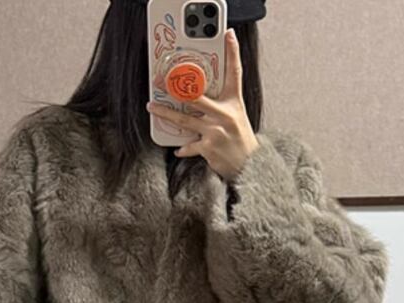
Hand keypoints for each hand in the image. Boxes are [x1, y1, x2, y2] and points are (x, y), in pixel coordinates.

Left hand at [146, 28, 259, 180]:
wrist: (250, 165)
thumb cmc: (240, 140)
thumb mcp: (237, 117)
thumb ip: (221, 105)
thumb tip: (200, 97)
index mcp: (234, 103)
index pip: (235, 73)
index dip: (233, 53)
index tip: (229, 36)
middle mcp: (225, 114)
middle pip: (196, 96)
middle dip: (176, 87)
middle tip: (160, 81)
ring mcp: (216, 131)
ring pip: (185, 119)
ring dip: (166, 114)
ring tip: (153, 107)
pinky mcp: (209, 147)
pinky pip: (190, 146)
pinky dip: (183, 149)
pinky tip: (178, 149)